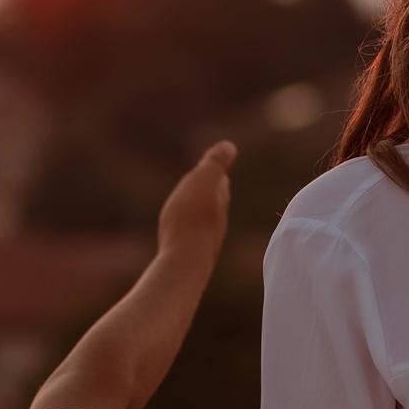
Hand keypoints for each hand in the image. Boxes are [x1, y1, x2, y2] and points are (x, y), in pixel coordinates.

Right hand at [155, 140, 236, 268]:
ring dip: (197, 213)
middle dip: (209, 192)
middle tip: (202, 185)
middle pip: (214, 202)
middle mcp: (216, 221)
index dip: (213, 173)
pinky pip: (190, 240)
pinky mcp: (192, 257)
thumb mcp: (202, 182)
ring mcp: (205, 241)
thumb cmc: (191, 218)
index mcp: (219, 199)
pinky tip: (178, 236)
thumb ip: (215, 164)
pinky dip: (186, 232)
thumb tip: (229, 146)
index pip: (220, 182)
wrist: (185, 262)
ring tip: (189, 208)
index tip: (211, 167)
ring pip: (203, 222)